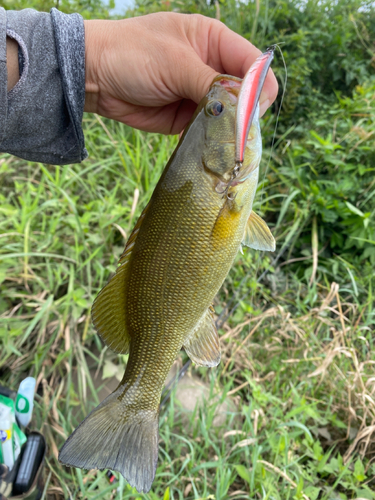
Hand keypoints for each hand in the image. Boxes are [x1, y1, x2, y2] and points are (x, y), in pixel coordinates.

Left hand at [84, 13, 277, 133]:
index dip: (258, 87)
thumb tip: (242, 108)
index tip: (251, 110)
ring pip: (229, 115)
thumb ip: (211, 83)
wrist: (95, 77)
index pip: (253, 64)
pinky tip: (210, 146)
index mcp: (214, 41)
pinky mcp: (188, 118)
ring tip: (223, 142)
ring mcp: (200, 94)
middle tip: (236, 131)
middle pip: (245, 93)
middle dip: (245, 112)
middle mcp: (211, 67)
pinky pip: (209, 131)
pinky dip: (212, 140)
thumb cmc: (133, 54)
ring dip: (229, 129)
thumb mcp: (175, 62)